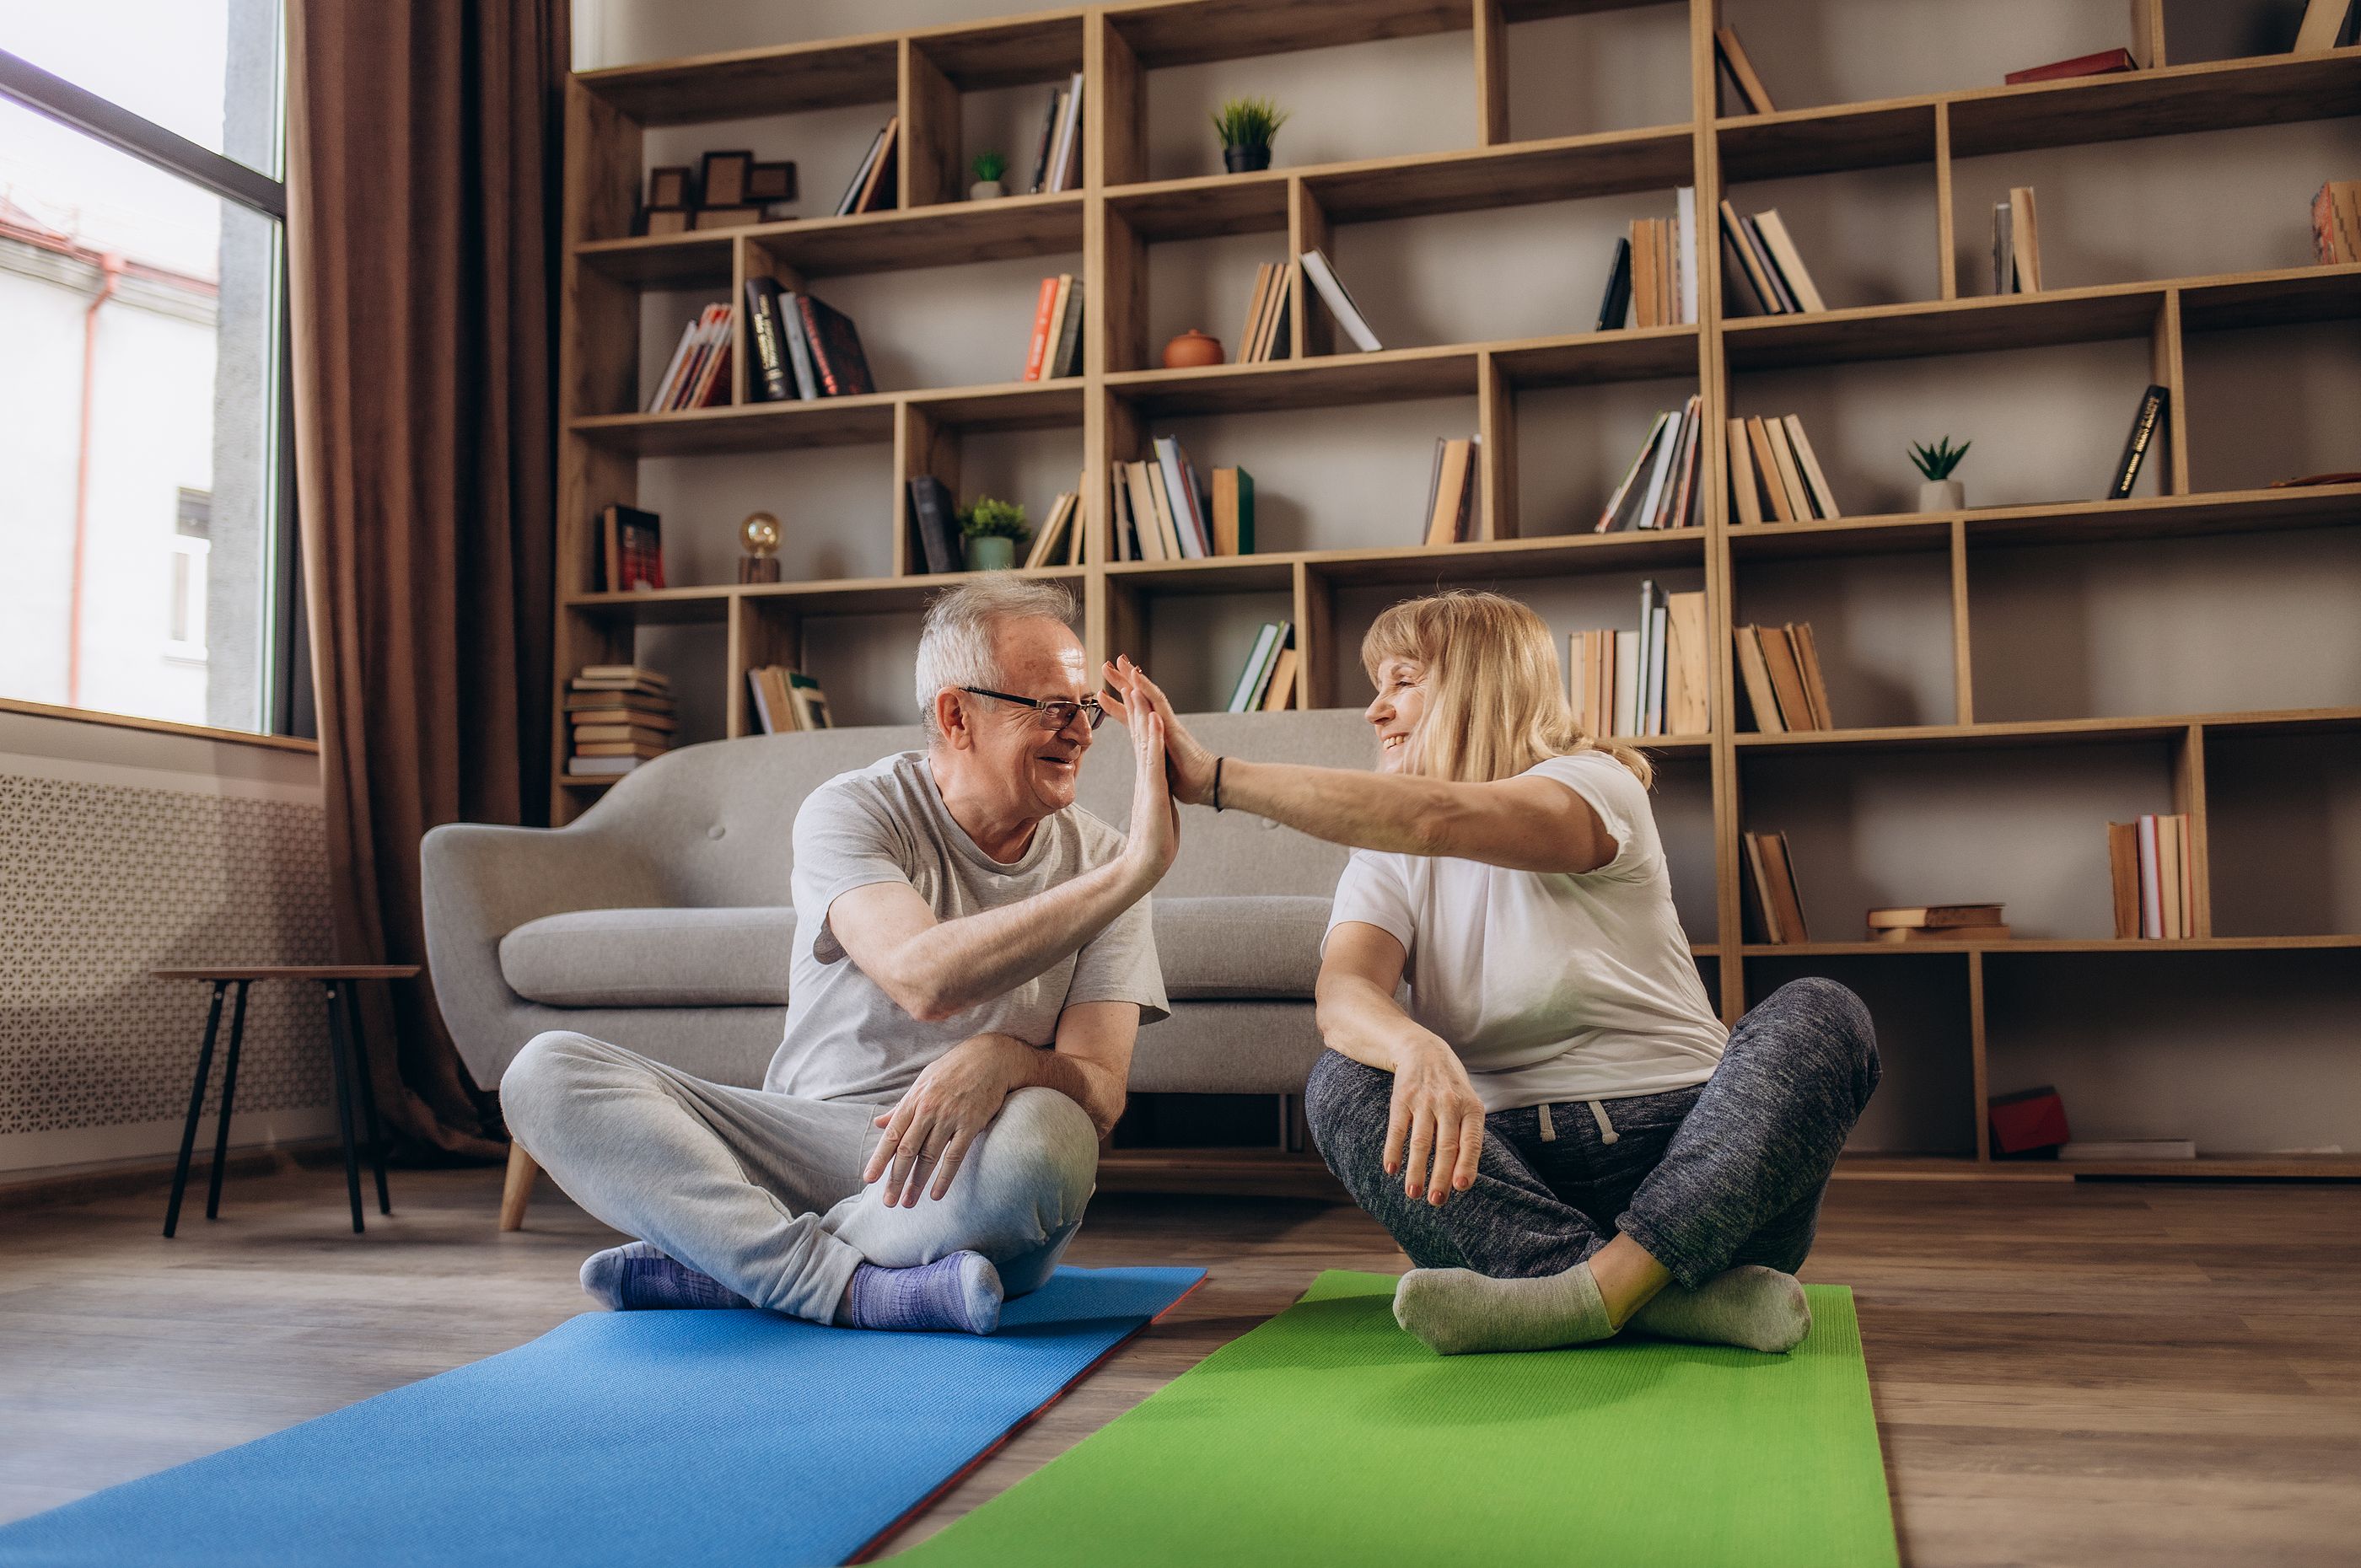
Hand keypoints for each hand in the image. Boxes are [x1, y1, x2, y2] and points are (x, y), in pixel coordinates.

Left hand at [864, 1034, 1022, 1205]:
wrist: (990, 1057)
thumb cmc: (953, 1069)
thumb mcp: (922, 1082)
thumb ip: (901, 1107)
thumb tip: (880, 1123)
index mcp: (914, 1100)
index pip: (892, 1135)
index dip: (880, 1158)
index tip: (869, 1178)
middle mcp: (928, 1111)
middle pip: (908, 1151)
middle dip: (895, 1178)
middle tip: (888, 1201)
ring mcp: (950, 1118)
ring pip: (929, 1157)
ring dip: (917, 1183)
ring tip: (908, 1202)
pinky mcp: (971, 1124)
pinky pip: (955, 1156)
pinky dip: (944, 1177)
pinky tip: (936, 1194)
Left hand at [1102, 657, 1217, 806]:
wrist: (1207, 785)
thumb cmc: (1189, 781)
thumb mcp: (1161, 774)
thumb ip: (1154, 767)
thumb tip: (1150, 774)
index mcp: (1153, 738)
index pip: (1132, 718)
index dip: (1116, 707)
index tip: (1101, 695)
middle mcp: (1159, 726)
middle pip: (1137, 700)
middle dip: (1121, 683)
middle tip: (1106, 666)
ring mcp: (1166, 723)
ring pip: (1146, 694)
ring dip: (1132, 677)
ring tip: (1119, 661)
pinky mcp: (1172, 724)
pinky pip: (1157, 702)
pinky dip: (1145, 688)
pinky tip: (1135, 677)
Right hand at [1112, 672, 1178, 881]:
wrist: (1148, 861)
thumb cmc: (1153, 838)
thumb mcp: (1155, 808)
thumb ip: (1151, 793)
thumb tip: (1150, 789)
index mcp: (1145, 775)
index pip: (1139, 737)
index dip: (1134, 713)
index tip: (1129, 689)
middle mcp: (1143, 772)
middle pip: (1136, 731)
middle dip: (1130, 702)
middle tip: (1120, 676)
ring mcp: (1147, 779)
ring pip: (1143, 739)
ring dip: (1140, 713)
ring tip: (1135, 687)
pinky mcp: (1154, 789)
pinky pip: (1153, 758)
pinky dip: (1154, 737)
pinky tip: (1153, 719)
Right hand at [1384, 1043, 1486, 1206]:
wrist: (1422, 1049)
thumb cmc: (1451, 1086)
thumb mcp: (1468, 1103)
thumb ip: (1468, 1134)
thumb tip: (1463, 1176)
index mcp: (1471, 1108)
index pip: (1471, 1141)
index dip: (1466, 1165)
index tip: (1460, 1187)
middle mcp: (1449, 1104)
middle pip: (1446, 1146)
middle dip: (1440, 1176)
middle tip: (1436, 1201)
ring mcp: (1424, 1101)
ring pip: (1421, 1142)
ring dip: (1416, 1170)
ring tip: (1413, 1194)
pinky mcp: (1402, 1100)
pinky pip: (1397, 1129)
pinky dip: (1393, 1151)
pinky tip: (1391, 1169)